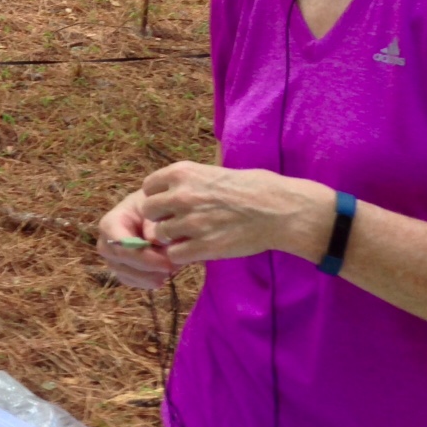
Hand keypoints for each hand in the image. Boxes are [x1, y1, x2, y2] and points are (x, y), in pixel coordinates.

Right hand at [97, 189, 180, 288]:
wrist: (154, 213)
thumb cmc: (154, 208)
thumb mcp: (156, 208)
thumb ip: (154, 224)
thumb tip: (151, 241)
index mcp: (110, 224)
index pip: (120, 246)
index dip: (144, 258)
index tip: (168, 263)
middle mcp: (106, 243)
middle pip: (121, 264)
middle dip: (149, 269)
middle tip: (173, 267)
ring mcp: (112, 259)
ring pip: (127, 276)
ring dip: (151, 276)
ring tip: (171, 267)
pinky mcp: (121, 270)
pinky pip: (132, 282)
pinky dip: (149, 281)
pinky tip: (163, 272)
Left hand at [137, 161, 332, 266]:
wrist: (278, 209)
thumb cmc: (251, 187)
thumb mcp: (212, 172)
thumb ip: (187, 182)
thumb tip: (167, 192)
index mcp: (183, 173)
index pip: (148, 187)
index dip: (157, 198)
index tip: (170, 204)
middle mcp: (182, 195)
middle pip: (148, 211)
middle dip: (160, 218)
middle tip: (177, 223)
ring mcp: (191, 222)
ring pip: (159, 234)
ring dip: (171, 238)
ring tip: (189, 237)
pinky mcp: (204, 246)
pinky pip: (175, 254)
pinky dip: (182, 254)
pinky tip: (196, 249)